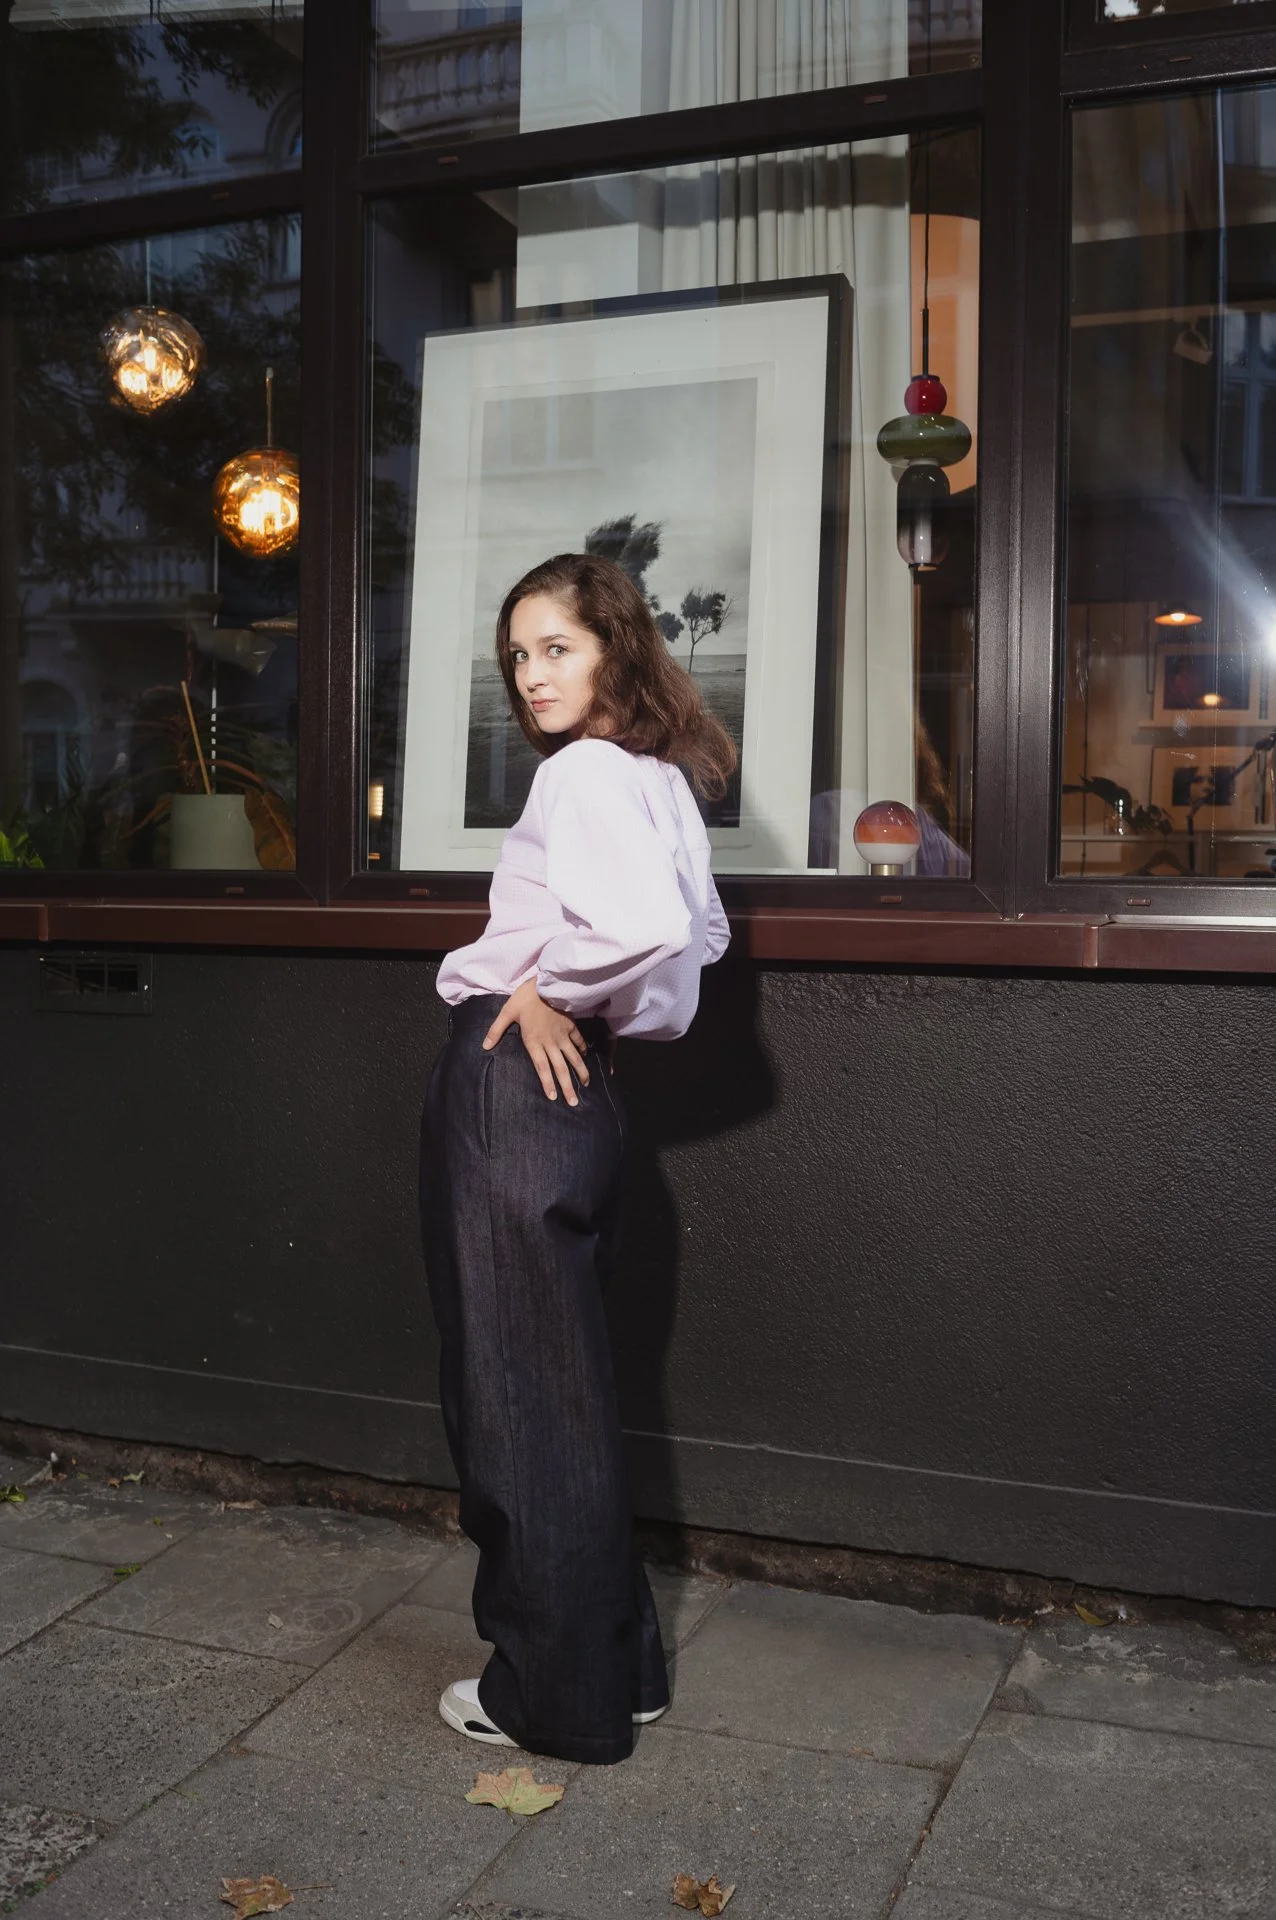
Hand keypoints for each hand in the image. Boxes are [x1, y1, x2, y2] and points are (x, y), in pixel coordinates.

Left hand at [482, 976, 590, 1104]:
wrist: (547, 982)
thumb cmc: (526, 997)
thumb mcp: (507, 1012)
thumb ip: (496, 1030)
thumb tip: (484, 1046)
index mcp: (534, 1041)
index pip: (542, 1067)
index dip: (548, 1083)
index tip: (554, 1098)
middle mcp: (551, 1042)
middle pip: (561, 1068)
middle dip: (568, 1086)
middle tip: (574, 1102)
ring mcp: (563, 1034)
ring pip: (574, 1057)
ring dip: (580, 1072)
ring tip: (585, 1085)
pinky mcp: (570, 1026)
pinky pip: (578, 1041)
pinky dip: (582, 1050)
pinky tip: (585, 1058)